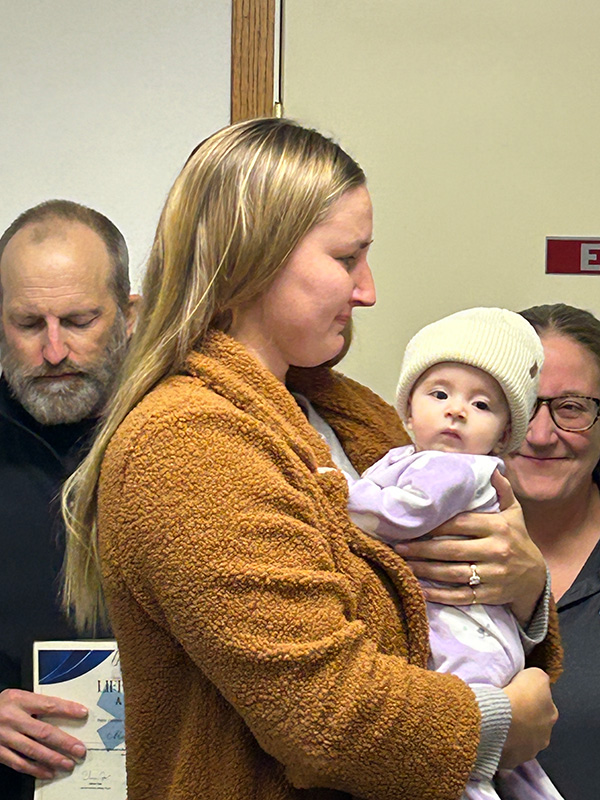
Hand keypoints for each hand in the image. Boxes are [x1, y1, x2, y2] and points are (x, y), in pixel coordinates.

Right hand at [0, 688, 87, 779]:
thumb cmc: (1, 706)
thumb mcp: (17, 697)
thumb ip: (36, 704)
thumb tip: (65, 712)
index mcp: (19, 700)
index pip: (48, 704)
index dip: (67, 709)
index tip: (82, 713)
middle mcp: (12, 718)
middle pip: (43, 731)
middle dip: (64, 742)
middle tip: (79, 749)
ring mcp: (4, 736)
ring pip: (33, 750)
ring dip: (53, 758)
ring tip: (67, 763)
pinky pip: (19, 763)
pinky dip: (35, 769)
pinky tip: (47, 772)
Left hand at [394, 470, 546, 625]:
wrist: (534, 578)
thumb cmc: (517, 539)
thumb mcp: (514, 513)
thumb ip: (503, 491)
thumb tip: (492, 468)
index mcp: (498, 528)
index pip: (461, 524)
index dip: (435, 525)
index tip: (413, 524)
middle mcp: (496, 551)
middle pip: (452, 550)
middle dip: (422, 549)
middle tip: (399, 546)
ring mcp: (493, 575)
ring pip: (452, 573)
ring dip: (425, 570)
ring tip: (404, 564)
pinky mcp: (489, 595)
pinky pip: (460, 596)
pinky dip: (439, 595)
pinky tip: (421, 590)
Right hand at [500, 667, 557, 767]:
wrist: (502, 718)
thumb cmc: (519, 695)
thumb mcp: (535, 675)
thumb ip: (538, 680)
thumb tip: (536, 683)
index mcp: (552, 714)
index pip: (543, 705)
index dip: (530, 699)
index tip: (518, 695)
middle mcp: (545, 735)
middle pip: (534, 724)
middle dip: (524, 718)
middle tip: (508, 709)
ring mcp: (529, 751)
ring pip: (522, 740)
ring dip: (514, 733)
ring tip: (499, 722)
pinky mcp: (513, 761)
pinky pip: (507, 751)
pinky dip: (502, 744)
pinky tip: (494, 735)